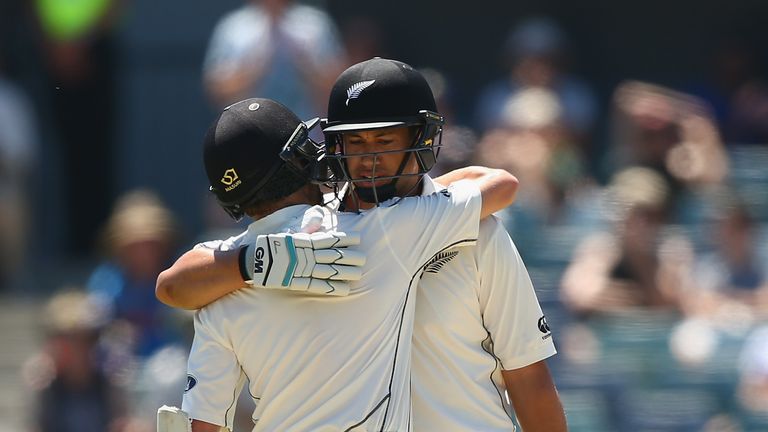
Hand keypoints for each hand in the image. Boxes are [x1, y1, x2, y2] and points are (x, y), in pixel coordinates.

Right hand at [249, 232, 364, 295]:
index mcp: (304, 240)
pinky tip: (345, 289)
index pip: (328, 238)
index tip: (358, 238)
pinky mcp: (296, 282)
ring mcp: (301, 269)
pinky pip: (317, 286)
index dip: (344, 238)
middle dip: (349, 257)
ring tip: (359, 273)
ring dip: (344, 272)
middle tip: (363, 258)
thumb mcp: (288, 231)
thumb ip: (306, 227)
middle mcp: (305, 255)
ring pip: (328, 271)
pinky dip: (331, 288)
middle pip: (332, 256)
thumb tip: (320, 217)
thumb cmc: (271, 244)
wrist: (252, 261)